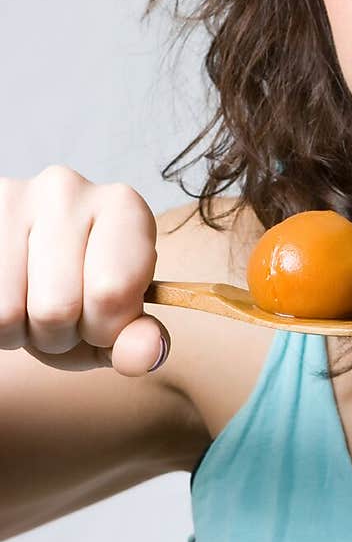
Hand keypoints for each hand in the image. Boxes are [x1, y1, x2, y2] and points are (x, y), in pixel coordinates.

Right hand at [0, 165, 168, 375]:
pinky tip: (9, 294)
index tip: (102, 317)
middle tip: (60, 314)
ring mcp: (15, 197)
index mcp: (123, 207)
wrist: (25, 276)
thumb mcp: (114, 325)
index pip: (113, 292)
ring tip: (31, 304)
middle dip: (59, 333)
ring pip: (10, 310)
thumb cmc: (79, 296)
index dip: (105, 328)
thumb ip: (139, 342)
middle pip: (57, 306)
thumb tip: (149, 351)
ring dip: (21, 331)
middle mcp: (69, 190)